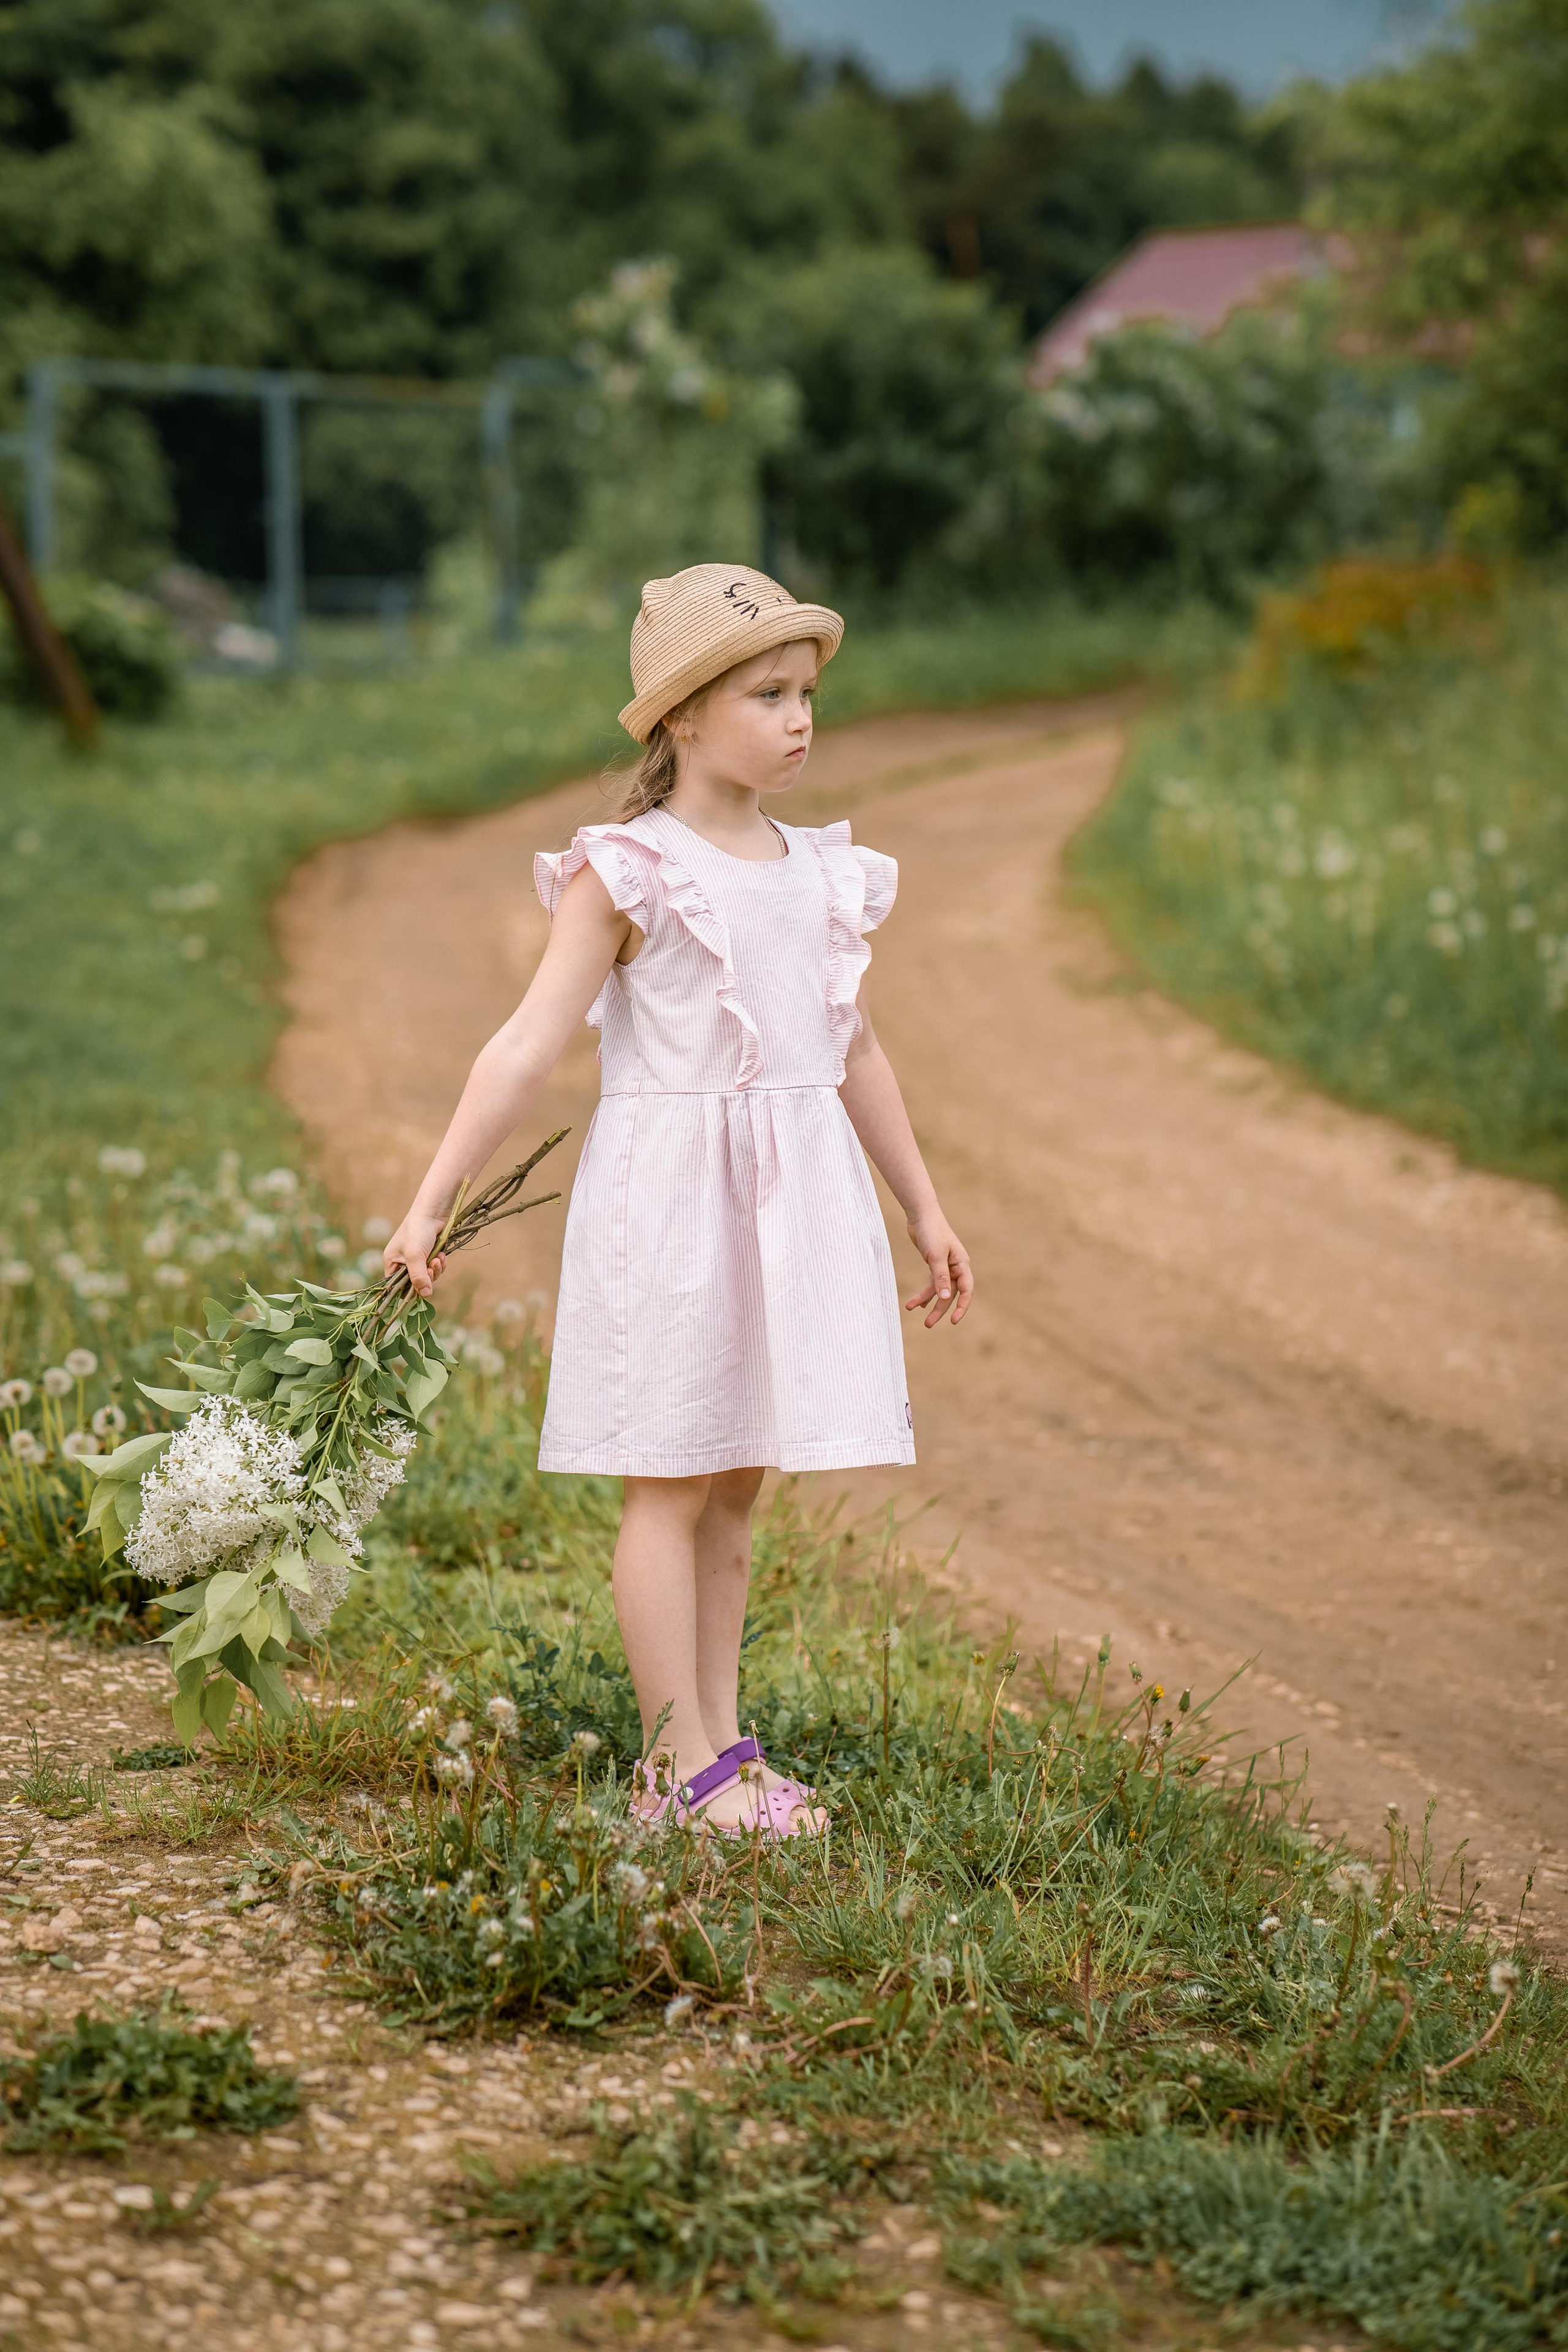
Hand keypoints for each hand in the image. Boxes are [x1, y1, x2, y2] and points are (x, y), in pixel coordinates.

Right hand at [383, 1213, 448, 1299]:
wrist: (433, 1212)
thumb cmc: (418, 1232)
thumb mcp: (415, 1256)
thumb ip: (418, 1277)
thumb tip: (425, 1294)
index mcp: (392, 1262)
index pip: (397, 1286)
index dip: (410, 1289)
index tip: (421, 1287)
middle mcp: (403, 1262)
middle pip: (416, 1282)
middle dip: (426, 1277)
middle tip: (431, 1267)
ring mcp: (417, 1258)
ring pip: (428, 1275)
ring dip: (435, 1269)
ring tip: (437, 1258)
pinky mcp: (430, 1254)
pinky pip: (436, 1267)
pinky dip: (440, 1263)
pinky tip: (441, 1254)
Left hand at [904, 1213, 972, 1327]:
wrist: (921, 1215)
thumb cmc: (932, 1232)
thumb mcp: (935, 1256)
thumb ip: (941, 1277)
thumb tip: (946, 1298)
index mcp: (962, 1264)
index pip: (966, 1290)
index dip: (962, 1307)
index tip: (954, 1321)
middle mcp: (956, 1267)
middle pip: (951, 1294)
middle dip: (940, 1310)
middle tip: (928, 1324)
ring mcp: (946, 1267)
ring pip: (939, 1290)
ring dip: (928, 1302)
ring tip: (914, 1311)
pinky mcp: (934, 1265)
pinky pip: (932, 1284)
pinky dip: (924, 1293)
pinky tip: (916, 1304)